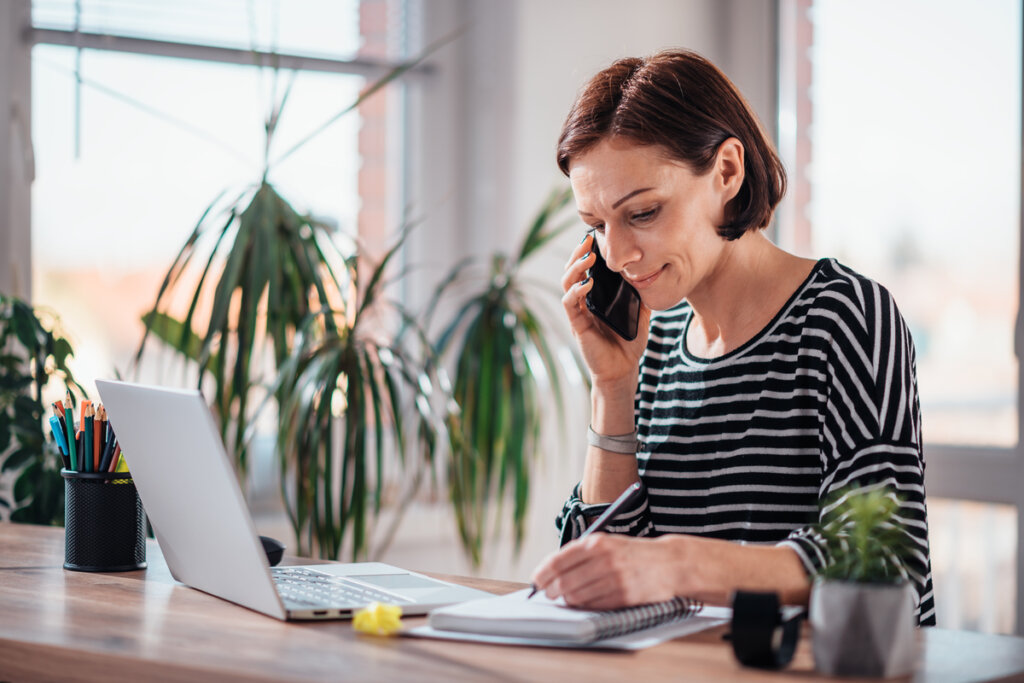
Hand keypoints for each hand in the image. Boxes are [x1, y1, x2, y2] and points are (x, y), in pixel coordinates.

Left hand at [529, 533, 680, 609]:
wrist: (670, 563)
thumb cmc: (633, 554)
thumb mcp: (608, 543)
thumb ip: (582, 553)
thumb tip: (552, 570)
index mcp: (597, 542)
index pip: (559, 560)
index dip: (543, 573)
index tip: (536, 581)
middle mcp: (605, 559)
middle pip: (564, 581)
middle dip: (552, 590)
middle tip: (548, 594)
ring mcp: (615, 578)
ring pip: (577, 596)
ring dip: (567, 600)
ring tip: (566, 598)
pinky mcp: (625, 596)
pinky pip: (594, 606)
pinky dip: (584, 606)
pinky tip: (584, 603)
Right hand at [562, 233, 650, 385]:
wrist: (623, 369)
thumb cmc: (628, 342)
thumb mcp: (639, 312)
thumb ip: (639, 294)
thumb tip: (648, 273)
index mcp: (595, 297)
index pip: (585, 270)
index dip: (586, 253)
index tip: (595, 238)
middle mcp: (583, 302)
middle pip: (571, 272)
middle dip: (578, 254)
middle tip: (588, 240)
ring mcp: (578, 313)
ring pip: (567, 284)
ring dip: (575, 268)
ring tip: (587, 257)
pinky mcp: (577, 325)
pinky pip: (570, 304)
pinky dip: (576, 291)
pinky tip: (587, 283)